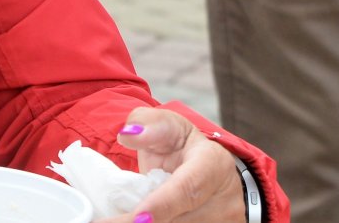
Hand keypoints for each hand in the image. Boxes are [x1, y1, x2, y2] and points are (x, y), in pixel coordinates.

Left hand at [109, 109, 246, 222]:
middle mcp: (223, 200)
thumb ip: (149, 124)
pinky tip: (133, 221)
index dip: (162, 205)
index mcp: (212, 165)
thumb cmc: (186, 148)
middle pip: (179, 220)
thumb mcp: (170, 127)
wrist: (215, 175)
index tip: (138, 217)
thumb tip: (128, 135)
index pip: (188, 189)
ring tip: (115, 220)